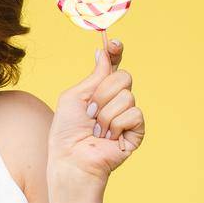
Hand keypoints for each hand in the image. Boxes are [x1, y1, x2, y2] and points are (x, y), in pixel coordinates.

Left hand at [49, 38, 144, 185]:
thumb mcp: (74, 97)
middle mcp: (115, 101)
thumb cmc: (66, 132)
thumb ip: (93, 76)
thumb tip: (103, 52)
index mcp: (99, 91)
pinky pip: (134, 113)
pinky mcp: (137, 130)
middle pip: (123, 77)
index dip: (116, 53)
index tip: (114, 44)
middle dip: (102, 93)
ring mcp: (127, 115)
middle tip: (90, 112)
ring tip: (96, 130)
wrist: (71, 158)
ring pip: (127, 96)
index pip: (114, 66)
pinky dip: (116, 125)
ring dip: (105, 114)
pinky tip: (108, 138)